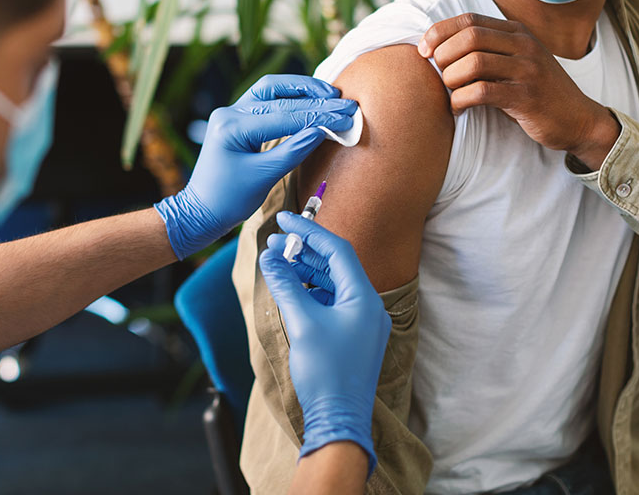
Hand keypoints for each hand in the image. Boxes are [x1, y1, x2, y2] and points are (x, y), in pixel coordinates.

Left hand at [155, 75, 356, 258]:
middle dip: (315, 99)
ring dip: (302, 89)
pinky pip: (267, 100)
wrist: (201, 211)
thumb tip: (322, 131)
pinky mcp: (237, 118)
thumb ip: (293, 151)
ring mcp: (232, 112)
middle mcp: (229, 112)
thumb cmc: (228, 200)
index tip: (346, 115)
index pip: (284, 116)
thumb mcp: (263, 178)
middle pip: (279, 95)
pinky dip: (290, 98)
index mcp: (232, 127)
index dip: (319, 115)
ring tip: (330, 92)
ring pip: (271, 89)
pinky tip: (311, 99)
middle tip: (345, 103)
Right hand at [260, 211, 390, 477]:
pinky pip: (331, 303)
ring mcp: (361, 322)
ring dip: (305, 271)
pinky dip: (310, 292)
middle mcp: (368, 306)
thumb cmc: (325, 373)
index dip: (309, 231)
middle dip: (304, 251)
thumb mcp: (302, 323)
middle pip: (335, 265)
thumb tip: (270, 257)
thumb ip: (286, 285)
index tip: (284, 219)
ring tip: (277, 262)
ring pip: (332, 284)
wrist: (339, 420)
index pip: (337, 250)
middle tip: (274, 241)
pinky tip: (289, 288)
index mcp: (364, 298)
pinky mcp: (351, 336)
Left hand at [417, 13, 620, 169]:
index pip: (468, 20)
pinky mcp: (527, 97)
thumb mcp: (513, 63)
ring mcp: (528, 69)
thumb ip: (485, 51)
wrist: (576, 119)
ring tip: (450, 92)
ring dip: (451, 78)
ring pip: (474, 62)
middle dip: (443, 56)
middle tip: (439, 75)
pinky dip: (461, 100)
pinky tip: (458, 108)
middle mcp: (523, 44)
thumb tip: (436, 50)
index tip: (423, 51)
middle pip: (469, 36)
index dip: (439, 33)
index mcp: (516, 32)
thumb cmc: (533, 93)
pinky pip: (482, 91)